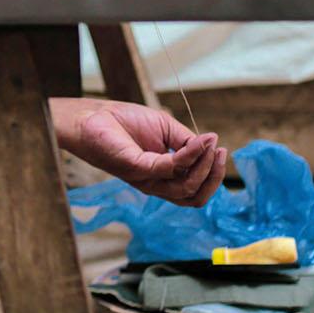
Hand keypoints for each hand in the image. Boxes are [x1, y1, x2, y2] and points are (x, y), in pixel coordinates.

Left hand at [51, 98, 226, 206]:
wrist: (93, 116)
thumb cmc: (124, 122)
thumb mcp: (165, 128)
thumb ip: (186, 141)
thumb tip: (210, 145)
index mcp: (162, 176)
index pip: (194, 190)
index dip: (212, 174)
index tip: (220, 149)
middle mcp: (155, 183)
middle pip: (194, 196)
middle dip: (214, 176)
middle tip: (221, 152)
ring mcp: (146, 179)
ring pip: (186, 188)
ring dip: (205, 167)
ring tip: (212, 145)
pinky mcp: (137, 168)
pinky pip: (171, 167)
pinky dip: (191, 154)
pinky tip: (200, 141)